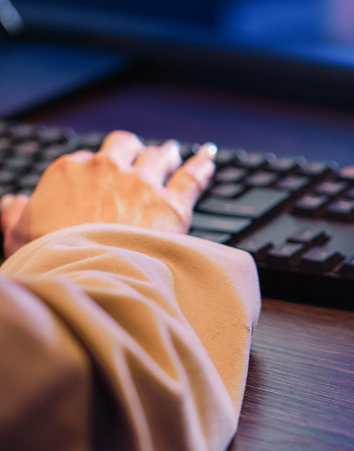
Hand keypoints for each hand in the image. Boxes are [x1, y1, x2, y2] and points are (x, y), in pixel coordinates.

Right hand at [0, 130, 216, 256]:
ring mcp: (143, 184)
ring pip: (159, 157)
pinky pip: (192, 177)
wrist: (89, 274)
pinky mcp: (172, 205)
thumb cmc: (51, 257)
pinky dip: (201, 166)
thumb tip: (12, 203)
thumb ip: (13, 214)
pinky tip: (207, 159)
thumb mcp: (17, 235)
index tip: (104, 176)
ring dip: (166, 155)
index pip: (88, 159)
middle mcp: (108, 169)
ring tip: (173, 153)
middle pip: (126, 146)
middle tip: (143, 154)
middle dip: (134, 150)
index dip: (98, 169)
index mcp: (70, 170)